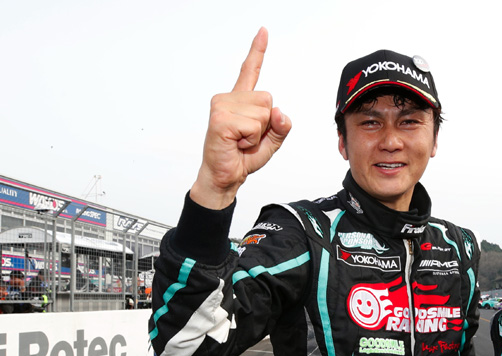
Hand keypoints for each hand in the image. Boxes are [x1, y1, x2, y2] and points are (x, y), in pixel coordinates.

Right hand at [190, 27, 292, 208]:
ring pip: (263, 113)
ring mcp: (222, 106)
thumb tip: (280, 112)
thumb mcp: (272, 141)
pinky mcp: (220, 119)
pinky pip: (253, 126)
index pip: (250, 71)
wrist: (225, 177)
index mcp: (240, 100)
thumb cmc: (243, 157)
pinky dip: (251, 139)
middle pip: (268, 100)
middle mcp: (229, 98)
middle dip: (267, 124)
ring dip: (259, 134)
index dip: (257, 51)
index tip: (264, 31)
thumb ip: (282, 126)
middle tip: (248, 138)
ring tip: (242, 141)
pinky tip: (236, 143)